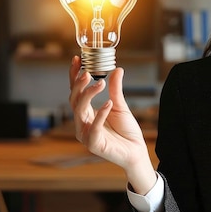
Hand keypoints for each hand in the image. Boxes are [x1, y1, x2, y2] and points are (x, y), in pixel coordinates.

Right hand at [68, 56, 156, 193]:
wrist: (136, 151)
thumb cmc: (126, 131)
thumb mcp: (121, 105)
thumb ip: (116, 89)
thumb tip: (117, 69)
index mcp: (86, 113)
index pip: (76, 92)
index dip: (74, 76)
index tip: (77, 60)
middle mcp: (82, 123)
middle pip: (74, 100)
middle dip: (78, 85)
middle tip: (87, 71)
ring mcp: (85, 134)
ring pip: (79, 111)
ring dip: (88, 95)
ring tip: (100, 83)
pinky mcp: (93, 144)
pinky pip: (93, 128)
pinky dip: (100, 114)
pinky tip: (108, 103)